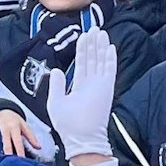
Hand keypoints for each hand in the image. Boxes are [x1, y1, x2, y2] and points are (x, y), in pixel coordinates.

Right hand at [0, 110, 40, 157]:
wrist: (0, 110)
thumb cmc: (13, 119)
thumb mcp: (24, 125)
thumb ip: (31, 137)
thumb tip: (39, 147)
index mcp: (14, 128)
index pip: (18, 143)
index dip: (20, 153)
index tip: (22, 161)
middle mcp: (4, 130)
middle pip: (6, 146)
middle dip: (9, 156)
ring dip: (0, 156)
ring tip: (2, 165)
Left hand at [47, 29, 116, 160]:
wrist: (81, 137)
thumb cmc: (67, 125)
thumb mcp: (55, 102)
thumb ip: (56, 85)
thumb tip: (57, 70)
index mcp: (79, 87)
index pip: (82, 64)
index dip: (82, 50)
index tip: (83, 37)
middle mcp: (91, 85)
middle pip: (92, 59)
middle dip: (92, 44)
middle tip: (93, 28)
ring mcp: (100, 86)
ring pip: (101, 61)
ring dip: (101, 47)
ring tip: (100, 32)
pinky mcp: (107, 88)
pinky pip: (110, 70)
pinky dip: (110, 58)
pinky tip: (110, 46)